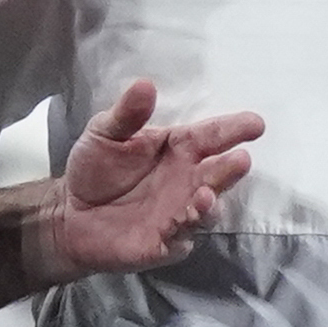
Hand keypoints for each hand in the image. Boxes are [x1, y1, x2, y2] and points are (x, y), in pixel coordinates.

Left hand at [37, 80, 262, 281]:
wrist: (71, 214)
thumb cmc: (95, 169)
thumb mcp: (105, 133)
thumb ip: (127, 113)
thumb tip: (145, 84)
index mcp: (179, 149)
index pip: (212, 136)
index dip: (234, 129)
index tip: (256, 124)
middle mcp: (187, 180)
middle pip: (217, 173)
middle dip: (232, 168)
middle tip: (242, 160)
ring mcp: (180, 213)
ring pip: (206, 210)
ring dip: (210, 203)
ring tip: (207, 193)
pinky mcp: (165, 242)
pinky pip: (181, 237)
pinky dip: (185, 229)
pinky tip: (184, 218)